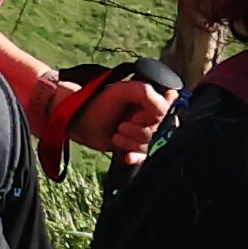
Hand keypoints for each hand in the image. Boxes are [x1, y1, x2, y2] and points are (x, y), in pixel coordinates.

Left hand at [37, 64, 168, 168]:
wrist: (78, 120)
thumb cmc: (98, 102)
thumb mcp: (122, 91)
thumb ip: (146, 93)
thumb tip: (162, 111)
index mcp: (151, 98)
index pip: (169, 107)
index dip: (157, 114)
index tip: (139, 113)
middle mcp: (150, 114)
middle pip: (162, 129)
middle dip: (141, 129)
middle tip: (123, 123)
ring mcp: (143, 131)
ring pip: (151, 143)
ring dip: (132, 141)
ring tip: (116, 133)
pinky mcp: (134, 146)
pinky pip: (144, 156)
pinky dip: (135, 157)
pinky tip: (126, 156)